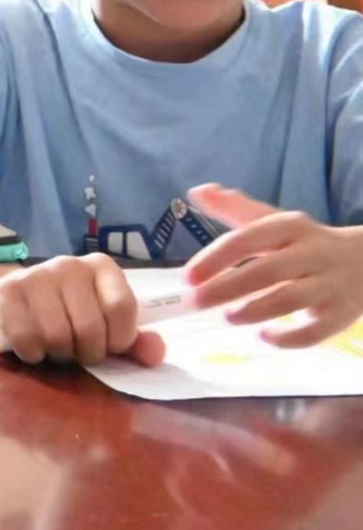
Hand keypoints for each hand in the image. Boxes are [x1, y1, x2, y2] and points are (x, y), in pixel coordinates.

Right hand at [0, 253, 164, 364]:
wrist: (11, 298)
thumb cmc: (66, 313)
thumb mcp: (104, 323)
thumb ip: (133, 341)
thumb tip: (156, 354)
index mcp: (100, 267)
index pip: (122, 307)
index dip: (117, 339)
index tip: (107, 346)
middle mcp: (68, 264)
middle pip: (89, 328)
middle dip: (85, 352)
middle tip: (76, 349)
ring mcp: (34, 276)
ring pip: (58, 337)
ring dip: (57, 354)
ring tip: (53, 347)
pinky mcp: (5, 293)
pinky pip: (27, 339)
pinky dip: (32, 353)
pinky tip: (31, 346)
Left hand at [184, 183, 362, 346]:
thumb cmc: (304, 243)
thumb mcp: (273, 221)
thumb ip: (235, 209)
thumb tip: (198, 191)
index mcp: (290, 227)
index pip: (248, 238)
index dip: (216, 258)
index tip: (187, 277)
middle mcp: (312, 253)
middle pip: (267, 271)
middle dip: (227, 287)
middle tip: (195, 302)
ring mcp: (330, 284)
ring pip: (291, 299)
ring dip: (255, 310)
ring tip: (227, 317)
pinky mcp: (342, 314)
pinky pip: (317, 330)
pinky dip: (289, 337)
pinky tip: (263, 336)